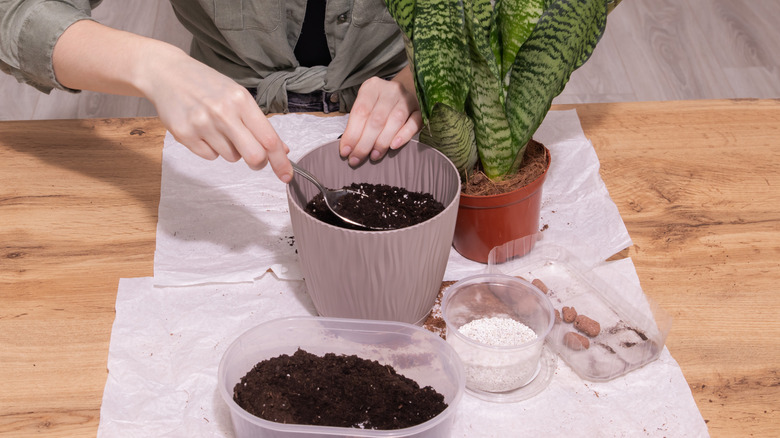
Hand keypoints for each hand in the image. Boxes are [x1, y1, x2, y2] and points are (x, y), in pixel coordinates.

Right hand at [145, 53, 292, 182]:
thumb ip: (259, 123)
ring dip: (230, 150)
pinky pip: (210, 156)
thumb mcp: (236, 95)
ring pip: (231, 157)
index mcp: (241, 100)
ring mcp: (202, 124)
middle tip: (253, 158)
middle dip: (258, 162)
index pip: (268, 138)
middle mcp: (223, 112)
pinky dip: (211, 149)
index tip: (286, 175)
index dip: (280, 161)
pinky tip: (202, 130)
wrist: (167, 73)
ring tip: (217, 128)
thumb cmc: (206, 84)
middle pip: (253, 156)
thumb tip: (281, 149)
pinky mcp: (184, 134)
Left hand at [339, 65, 421, 165]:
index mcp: (372, 87)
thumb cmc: (377, 104)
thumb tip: (348, 148)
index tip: (345, 151)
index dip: (352, 133)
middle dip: (365, 143)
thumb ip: (356, 124)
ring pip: (395, 121)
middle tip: (357, 159)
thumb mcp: (364, 107)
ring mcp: (407, 98)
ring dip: (382, 142)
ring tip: (374, 156)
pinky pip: (414, 124)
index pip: (361, 111)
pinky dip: (403, 136)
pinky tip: (394, 146)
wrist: (400, 95)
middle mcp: (390, 90)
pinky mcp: (420, 109)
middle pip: (377, 119)